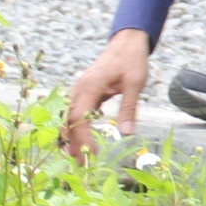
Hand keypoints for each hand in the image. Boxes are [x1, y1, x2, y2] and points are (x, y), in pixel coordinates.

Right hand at [62, 28, 149, 160]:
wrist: (127, 41)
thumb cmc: (132, 60)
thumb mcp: (135, 83)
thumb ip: (129, 107)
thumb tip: (127, 133)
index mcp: (90, 87)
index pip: (79, 118)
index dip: (83, 139)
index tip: (91, 155)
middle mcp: (80, 89)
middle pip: (70, 120)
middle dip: (74, 143)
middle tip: (81, 164)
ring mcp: (80, 89)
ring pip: (69, 116)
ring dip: (72, 136)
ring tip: (77, 157)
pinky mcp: (85, 90)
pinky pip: (75, 111)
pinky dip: (76, 126)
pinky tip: (82, 140)